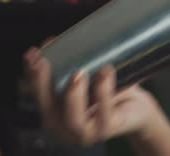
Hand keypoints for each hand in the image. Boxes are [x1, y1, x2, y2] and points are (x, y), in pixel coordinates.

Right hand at [23, 46, 162, 145]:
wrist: (137, 107)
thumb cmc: (110, 89)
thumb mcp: (88, 73)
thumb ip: (73, 61)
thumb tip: (59, 38)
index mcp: (55, 111)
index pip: (37, 93)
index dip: (32, 74)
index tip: (34, 54)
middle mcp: (65, 125)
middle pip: (47, 109)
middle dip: (43, 84)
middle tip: (45, 62)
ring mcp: (85, 131)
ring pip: (73, 119)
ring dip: (74, 95)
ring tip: (79, 72)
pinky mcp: (107, 130)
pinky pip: (104, 115)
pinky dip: (104, 93)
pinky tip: (105, 74)